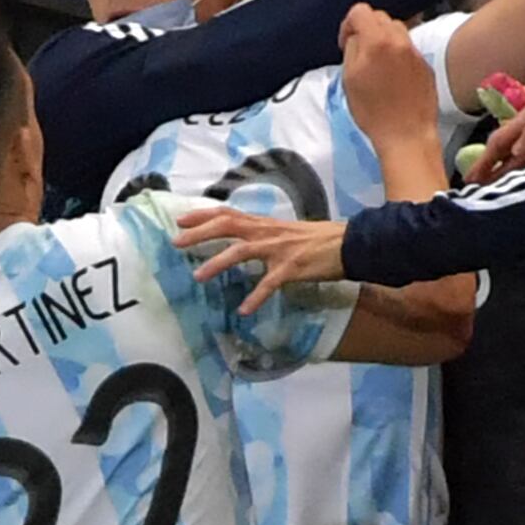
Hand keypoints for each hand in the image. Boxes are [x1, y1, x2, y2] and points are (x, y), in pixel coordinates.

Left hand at [177, 205, 348, 307]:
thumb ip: (261, 235)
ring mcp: (278, 250)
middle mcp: (267, 233)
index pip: (228, 213)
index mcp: (264, 224)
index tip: (179, 220)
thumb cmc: (316, 240)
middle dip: (200, 234)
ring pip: (241, 252)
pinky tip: (244, 310)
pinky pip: (269, 284)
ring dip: (217, 264)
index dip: (203, 215)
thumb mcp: (284, 232)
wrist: (348, 244)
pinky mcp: (291, 268)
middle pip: (227, 226)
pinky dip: (256, 297)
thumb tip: (241, 241)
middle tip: (176, 243)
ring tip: (198, 277)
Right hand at [337, 4, 440, 145]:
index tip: (346, 44)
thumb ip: (352, 49)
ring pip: (396, 31)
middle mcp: (399, 40)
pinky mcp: (425, 65)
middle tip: (360, 54)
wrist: (407, 134)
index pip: (360, 11)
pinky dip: (397, 54)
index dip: (348, 25)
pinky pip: (408, 49)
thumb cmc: (373, 111)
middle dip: (367, 30)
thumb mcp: (349, 79)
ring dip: (383, 40)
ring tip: (377, 65)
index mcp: (377, 41)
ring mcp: (415, 52)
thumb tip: (356, 37)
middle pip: (380, 18)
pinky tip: (393, 78)